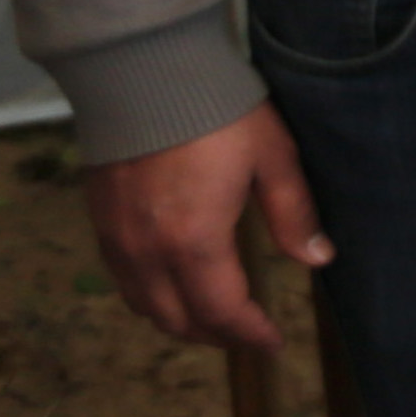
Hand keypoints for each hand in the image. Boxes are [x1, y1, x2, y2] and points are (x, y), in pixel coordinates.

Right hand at [86, 107, 331, 353]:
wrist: (142, 72)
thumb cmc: (216, 111)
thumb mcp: (273, 158)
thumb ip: (293, 213)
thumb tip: (317, 259)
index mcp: (194, 241)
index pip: (221, 311)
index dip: (249, 334)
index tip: (273, 344)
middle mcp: (147, 251)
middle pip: (178, 319)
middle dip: (216, 335)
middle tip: (247, 335)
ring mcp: (116, 239)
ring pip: (144, 305)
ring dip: (180, 320)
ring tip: (214, 318)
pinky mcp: (99, 220)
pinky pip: (123, 279)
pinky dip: (150, 297)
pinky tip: (174, 285)